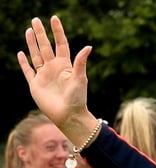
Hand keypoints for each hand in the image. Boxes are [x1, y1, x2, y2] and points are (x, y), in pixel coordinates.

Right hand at [17, 16, 95, 141]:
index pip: (61, 44)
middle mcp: (54, 68)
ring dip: (32, 43)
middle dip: (40, 34)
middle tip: (35, 19)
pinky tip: (21, 53)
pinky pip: (28, 71)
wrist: (69, 116)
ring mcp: (44, 76)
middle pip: (45, 46)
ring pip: (36, 55)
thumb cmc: (78, 98)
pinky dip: (24, 62)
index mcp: (65, 65)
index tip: (54, 19)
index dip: (57, 31)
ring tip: (29, 30)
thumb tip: (88, 47)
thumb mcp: (80, 79)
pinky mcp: (35, 85)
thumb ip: (81, 63)